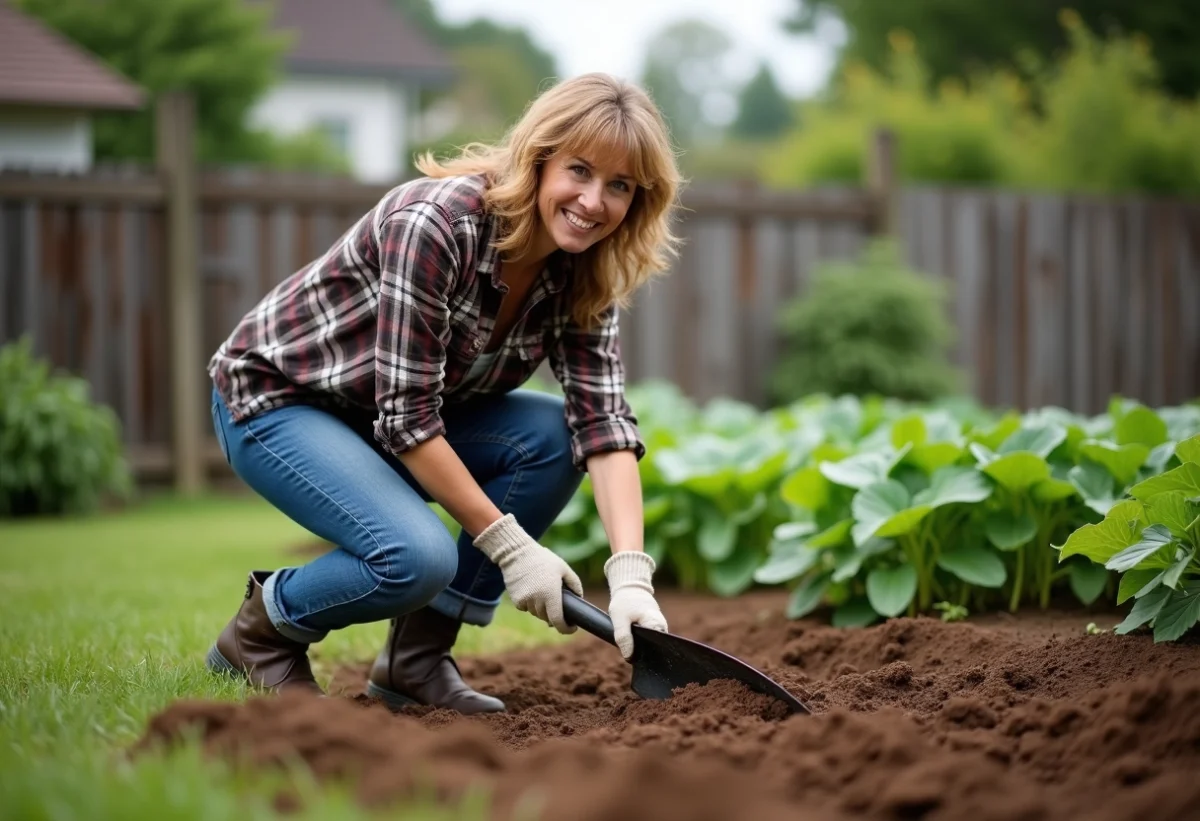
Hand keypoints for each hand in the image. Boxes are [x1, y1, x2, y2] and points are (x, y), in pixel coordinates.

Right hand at [473, 513, 582, 632]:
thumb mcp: (563, 568)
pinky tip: (532, 590)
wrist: (517, 553)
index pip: (558, 620)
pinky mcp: (516, 600)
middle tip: (559, 605)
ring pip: (537, 613)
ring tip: (544, 593)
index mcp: (551, 594)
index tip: (572, 628)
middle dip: (555, 615)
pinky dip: (531, 604)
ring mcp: (526, 601)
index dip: (566, 628)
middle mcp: (537, 600)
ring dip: (542, 609)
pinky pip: (526, 608)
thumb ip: (575, 584)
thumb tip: (580, 598)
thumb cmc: (543, 559)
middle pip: (548, 618)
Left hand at [604, 551, 667, 659]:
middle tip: (631, 654)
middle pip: (655, 647)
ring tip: (632, 647)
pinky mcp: (655, 626)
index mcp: (656, 624)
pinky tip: (634, 643)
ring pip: (652, 644)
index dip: (647, 654)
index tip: (637, 658)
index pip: (657, 646)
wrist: (629, 588)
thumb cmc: (624, 602)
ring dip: (641, 647)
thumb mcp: (619, 619)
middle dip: (643, 652)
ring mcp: (659, 626)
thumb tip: (629, 657)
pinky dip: (642, 641)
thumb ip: (623, 637)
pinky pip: (650, 639)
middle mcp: (662, 626)